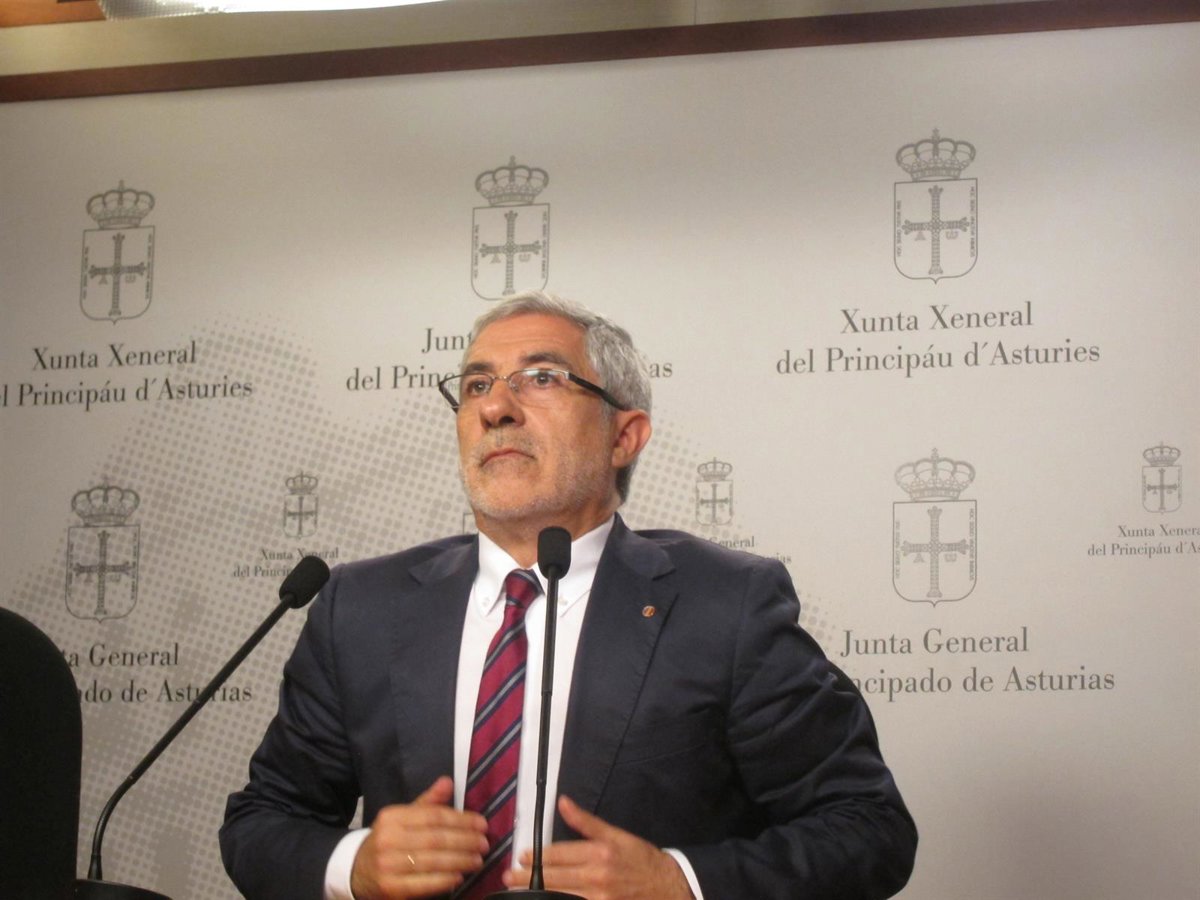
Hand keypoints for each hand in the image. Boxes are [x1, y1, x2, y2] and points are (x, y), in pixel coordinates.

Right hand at [350, 776, 487, 898]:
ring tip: (477, 860)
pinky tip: (458, 877)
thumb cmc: (389, 840)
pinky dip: (443, 880)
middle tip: (484, 843)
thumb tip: (448, 781)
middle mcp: (388, 839)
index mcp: (393, 817)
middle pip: (435, 839)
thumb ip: (428, 803)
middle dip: (465, 841)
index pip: (433, 816)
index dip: (461, 820)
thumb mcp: (404, 817)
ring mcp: (387, 865)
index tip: (482, 824)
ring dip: (459, 861)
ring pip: (431, 861)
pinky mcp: (390, 888)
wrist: (357, 871)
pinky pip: (422, 884)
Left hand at [504, 795, 693, 899]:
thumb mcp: (616, 835)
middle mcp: (597, 877)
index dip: (536, 856)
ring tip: (519, 892)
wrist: (669, 887)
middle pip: (553, 878)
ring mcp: (599, 899)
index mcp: (599, 853)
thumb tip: (563, 802)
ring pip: (560, 896)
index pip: (558, 855)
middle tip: (509, 877)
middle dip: (528, 877)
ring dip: (538, 894)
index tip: (521, 857)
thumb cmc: (642, 860)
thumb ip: (586, 822)